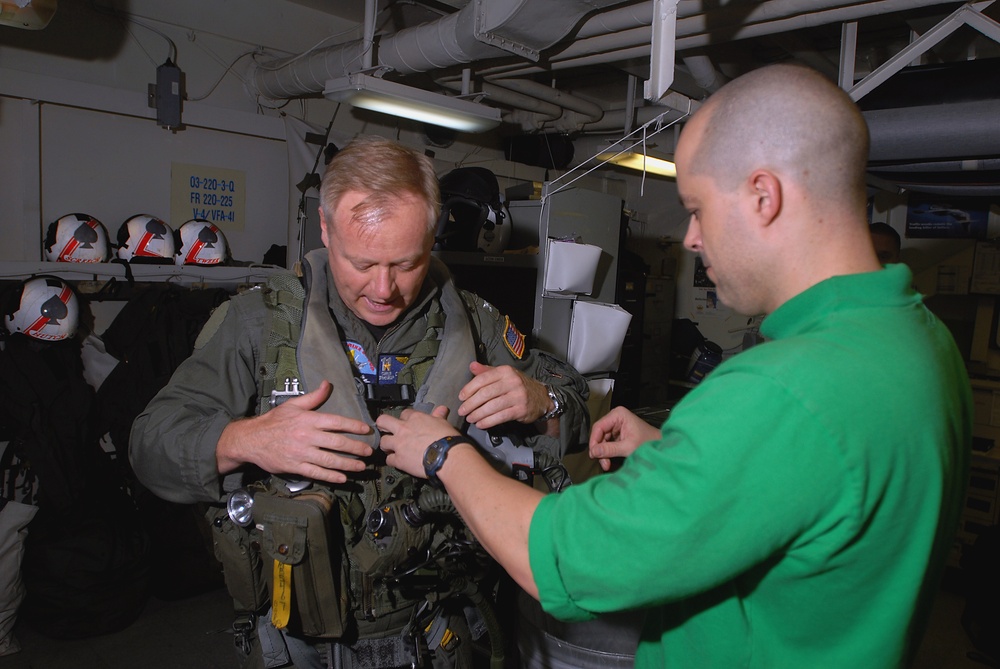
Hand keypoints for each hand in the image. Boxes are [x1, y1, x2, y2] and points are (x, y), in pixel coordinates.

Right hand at [216, 380, 372, 483]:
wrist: (251, 439)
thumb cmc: (274, 421)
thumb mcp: (293, 405)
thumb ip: (313, 397)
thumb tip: (328, 384)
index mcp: (308, 420)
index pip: (336, 422)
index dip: (354, 426)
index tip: (366, 430)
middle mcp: (307, 436)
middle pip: (337, 443)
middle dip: (356, 448)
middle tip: (369, 451)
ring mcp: (302, 453)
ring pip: (330, 460)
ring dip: (348, 464)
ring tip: (361, 467)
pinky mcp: (295, 466)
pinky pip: (316, 472)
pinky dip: (331, 476)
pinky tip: (343, 478)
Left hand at [377, 406, 455, 477]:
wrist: (446, 457)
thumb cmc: (447, 440)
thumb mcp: (443, 423)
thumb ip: (439, 416)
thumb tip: (441, 409)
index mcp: (416, 419)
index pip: (404, 413)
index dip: (404, 419)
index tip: (406, 423)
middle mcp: (404, 429)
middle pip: (383, 421)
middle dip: (383, 425)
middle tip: (385, 430)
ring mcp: (399, 444)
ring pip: (383, 441)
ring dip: (386, 445)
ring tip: (391, 448)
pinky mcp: (399, 459)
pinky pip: (389, 460)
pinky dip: (392, 461)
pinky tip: (397, 462)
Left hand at [458, 361, 551, 428]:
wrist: (541, 398)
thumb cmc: (518, 386)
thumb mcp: (504, 375)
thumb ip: (487, 371)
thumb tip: (471, 366)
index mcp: (505, 371)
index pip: (482, 379)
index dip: (469, 389)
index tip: (461, 397)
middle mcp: (512, 382)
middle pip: (485, 394)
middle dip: (471, 404)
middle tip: (462, 410)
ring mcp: (517, 396)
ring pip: (492, 406)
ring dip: (478, 414)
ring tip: (470, 418)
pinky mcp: (521, 410)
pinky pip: (500, 417)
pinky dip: (488, 421)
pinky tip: (480, 424)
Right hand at [588, 406, 660, 470]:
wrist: (660, 446)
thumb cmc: (649, 442)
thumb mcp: (628, 447)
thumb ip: (609, 449)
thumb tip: (594, 451)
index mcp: (618, 415)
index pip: (598, 427)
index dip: (594, 441)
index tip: (593, 454)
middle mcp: (616, 418)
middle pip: (599, 434)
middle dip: (600, 449)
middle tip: (602, 462)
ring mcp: (616, 426)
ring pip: (602, 440)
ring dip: (603, 453)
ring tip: (607, 464)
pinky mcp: (618, 434)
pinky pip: (607, 443)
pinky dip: (607, 453)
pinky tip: (609, 460)